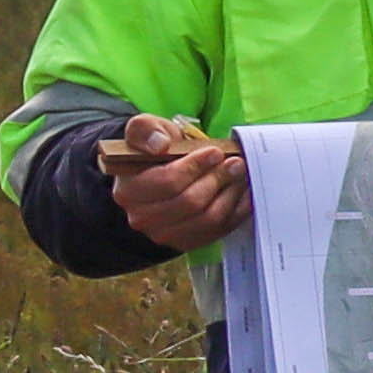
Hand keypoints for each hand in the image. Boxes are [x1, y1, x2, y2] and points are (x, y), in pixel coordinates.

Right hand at [106, 114, 249, 252]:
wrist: (158, 175)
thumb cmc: (155, 150)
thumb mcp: (146, 130)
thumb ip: (146, 130)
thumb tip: (159, 144)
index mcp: (129, 191)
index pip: (168, 182)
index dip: (196, 166)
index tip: (215, 152)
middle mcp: (142, 218)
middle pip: (191, 203)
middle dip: (218, 179)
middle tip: (236, 163)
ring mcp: (164, 234)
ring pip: (207, 219)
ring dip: (230, 195)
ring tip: (240, 175)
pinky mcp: (186, 242)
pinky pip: (218, 230)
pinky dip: (236, 211)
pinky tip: (243, 192)